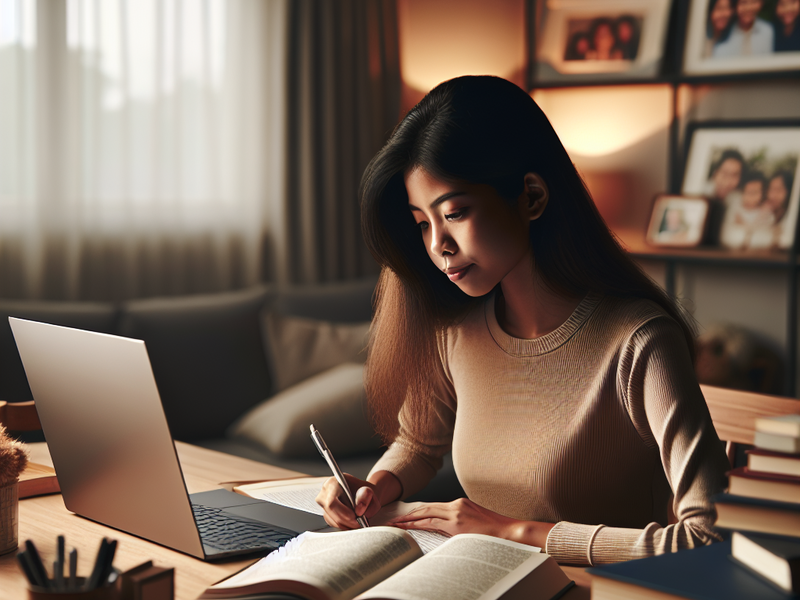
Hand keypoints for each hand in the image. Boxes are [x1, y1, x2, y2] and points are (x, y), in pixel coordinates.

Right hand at [315, 473, 382, 529]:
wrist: (364, 495)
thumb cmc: (364, 492)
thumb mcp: (370, 491)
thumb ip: (365, 497)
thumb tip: (358, 510)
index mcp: (332, 483)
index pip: (332, 502)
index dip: (344, 513)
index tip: (357, 517)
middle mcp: (324, 493)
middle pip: (331, 513)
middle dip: (347, 521)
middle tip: (360, 522)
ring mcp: (323, 505)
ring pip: (333, 521)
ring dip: (347, 524)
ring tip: (358, 519)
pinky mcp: (326, 514)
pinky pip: (334, 524)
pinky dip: (345, 525)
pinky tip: (352, 520)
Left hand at [389, 498, 555, 546]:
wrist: (511, 532)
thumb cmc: (496, 532)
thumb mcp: (475, 521)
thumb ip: (459, 521)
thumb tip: (444, 529)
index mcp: (461, 504)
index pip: (433, 506)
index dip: (418, 511)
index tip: (405, 516)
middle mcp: (456, 505)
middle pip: (426, 507)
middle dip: (409, 514)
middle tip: (393, 520)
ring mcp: (456, 513)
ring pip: (426, 513)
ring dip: (409, 519)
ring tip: (395, 524)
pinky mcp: (457, 524)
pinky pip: (432, 523)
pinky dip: (418, 524)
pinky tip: (408, 527)